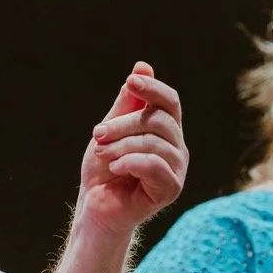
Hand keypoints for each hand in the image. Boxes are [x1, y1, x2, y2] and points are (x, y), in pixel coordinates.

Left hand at [78, 62, 187, 236]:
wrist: (95, 207)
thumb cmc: (103, 169)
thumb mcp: (110, 130)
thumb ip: (127, 103)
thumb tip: (144, 65)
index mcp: (165, 130)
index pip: (169, 101)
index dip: (152, 88)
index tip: (131, 81)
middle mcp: (176, 147)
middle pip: (159, 120)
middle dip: (123, 124)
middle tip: (98, 134)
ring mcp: (177, 168)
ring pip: (154, 142)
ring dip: (120, 146)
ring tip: (103, 155)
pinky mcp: (171, 189)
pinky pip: (155, 165)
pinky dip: (129, 162)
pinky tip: (115, 169)